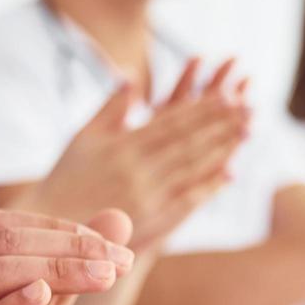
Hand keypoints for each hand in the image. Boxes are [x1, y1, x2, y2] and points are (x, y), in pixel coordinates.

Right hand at [21, 57, 250, 249]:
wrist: (53, 227)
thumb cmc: (65, 179)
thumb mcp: (83, 137)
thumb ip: (110, 108)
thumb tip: (131, 78)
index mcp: (122, 145)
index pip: (171, 121)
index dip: (202, 108)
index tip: (227, 95)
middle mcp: (137, 169)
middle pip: (189, 141)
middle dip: (222, 123)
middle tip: (252, 109)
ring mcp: (146, 196)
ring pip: (193, 167)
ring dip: (224, 148)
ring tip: (248, 131)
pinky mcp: (150, 221)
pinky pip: (187, 199)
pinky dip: (210, 185)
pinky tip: (231, 173)